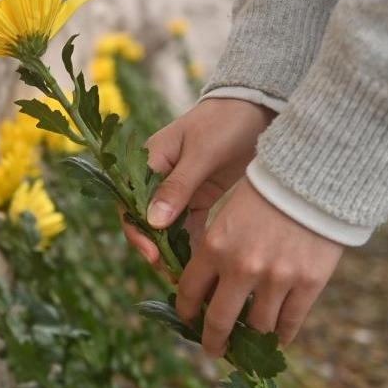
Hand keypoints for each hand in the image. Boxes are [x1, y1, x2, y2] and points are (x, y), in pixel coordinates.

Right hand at [121, 98, 275, 262]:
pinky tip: (203, 265)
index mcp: (147, 162)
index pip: (130, 204)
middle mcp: (157, 178)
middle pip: (146, 222)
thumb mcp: (201, 154)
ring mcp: (178, 189)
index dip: (138, 233)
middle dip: (157, 249)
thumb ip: (177, 188)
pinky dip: (193, 245)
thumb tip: (153, 222)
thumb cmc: (225, 123)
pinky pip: (189, 227)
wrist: (257, 108)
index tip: (154, 256)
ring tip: (188, 279)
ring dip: (175, 252)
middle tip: (174, 276)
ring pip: (167, 229)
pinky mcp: (198, 197)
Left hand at [177, 179, 343, 354]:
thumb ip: (214, 249)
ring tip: (248, 344)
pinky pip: (291, 322)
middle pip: (220, 320)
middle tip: (213, 350)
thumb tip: (204, 285)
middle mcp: (241, 267)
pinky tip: (277, 339)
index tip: (187, 319)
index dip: (186, 311)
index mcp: (214, 246)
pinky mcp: (309, 283)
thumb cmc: (265, 189)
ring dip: (250, 339)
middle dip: (213, 341)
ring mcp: (277, 278)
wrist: (313, 177)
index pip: (190, 292)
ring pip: (258, 326)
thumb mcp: (227, 214)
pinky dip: (282, 335)